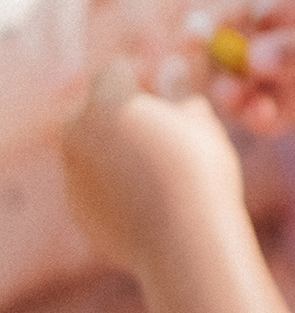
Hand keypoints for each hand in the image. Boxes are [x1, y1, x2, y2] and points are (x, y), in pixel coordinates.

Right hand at [1, 0, 216, 161]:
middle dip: (69, 42)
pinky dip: (41, 48)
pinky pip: (43, 15)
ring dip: (49, 53)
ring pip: (50, 9)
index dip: (144, 26)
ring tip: (56, 97)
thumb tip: (194, 37)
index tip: (156, 69)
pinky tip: (47, 86)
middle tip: (70, 88)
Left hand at [61, 58, 245, 275]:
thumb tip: (179, 103)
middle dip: (117, 112)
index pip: (116, 71)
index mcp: (107, 101)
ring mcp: (73, 173)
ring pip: (89, 149)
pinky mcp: (77, 208)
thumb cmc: (200, 174)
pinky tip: (146, 201)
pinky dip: (112, 187)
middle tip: (154, 128)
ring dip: (112, 150)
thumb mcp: (203, 125)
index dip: (142, 77)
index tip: (161, 92)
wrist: (185, 241)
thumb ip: (183, 104)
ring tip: (153, 169)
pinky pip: (92, 186)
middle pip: (91, 107)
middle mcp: (78, 132)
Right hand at [197, 0, 294, 140]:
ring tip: (243, 107)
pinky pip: (265, 109)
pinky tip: (267, 123)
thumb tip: (253, 55)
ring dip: (232, 93)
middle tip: (193, 84)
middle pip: (231, 43)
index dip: (211, 18)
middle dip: (209, 63)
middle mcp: (290, 33)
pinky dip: (257, 117)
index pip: (241, 2)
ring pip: (243, 80)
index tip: (191, 40)